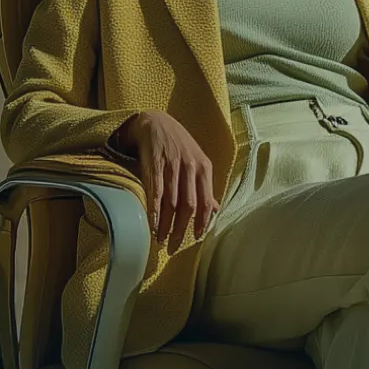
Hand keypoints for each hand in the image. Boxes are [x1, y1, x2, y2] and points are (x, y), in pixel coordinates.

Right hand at [113, 110, 217, 249]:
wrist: (156, 122)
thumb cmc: (179, 145)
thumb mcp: (197, 162)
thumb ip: (205, 187)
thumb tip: (215, 209)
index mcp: (204, 168)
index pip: (205, 201)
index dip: (201, 222)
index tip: (195, 238)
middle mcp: (190, 166)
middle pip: (188, 205)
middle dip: (181, 229)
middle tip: (173, 247)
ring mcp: (172, 164)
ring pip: (171, 201)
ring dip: (166, 224)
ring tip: (161, 239)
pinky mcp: (155, 161)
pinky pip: (156, 190)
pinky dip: (154, 210)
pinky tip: (152, 224)